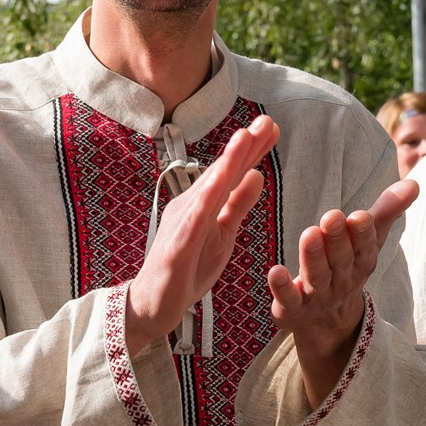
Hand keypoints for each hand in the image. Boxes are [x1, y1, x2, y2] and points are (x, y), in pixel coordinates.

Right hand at [123, 116, 279, 352]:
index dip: (252, 150)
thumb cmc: (187, 269)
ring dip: (228, 161)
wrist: (153, 305)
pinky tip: (222, 177)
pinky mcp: (179, 241)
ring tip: (246, 136)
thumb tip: (257, 175)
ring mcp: (183, 220)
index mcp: (204, 203)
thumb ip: (238, 205)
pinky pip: (196, 215)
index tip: (272, 128)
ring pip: (210, 186)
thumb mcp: (223, 234)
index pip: (232, 173)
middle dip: (245, 146)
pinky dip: (210, 193)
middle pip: (223, 171)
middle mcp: (192, 204)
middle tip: (267, 120)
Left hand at [270, 179, 419, 406]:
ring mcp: (317, 297)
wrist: (328, 320)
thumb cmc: (347, 267)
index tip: (360, 215)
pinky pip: (288, 299)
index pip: (365, 248)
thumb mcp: (368, 241)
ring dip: (313, 256)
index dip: (363, 233)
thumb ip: (386, 212)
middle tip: (331, 216)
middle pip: (340, 260)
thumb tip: (414, 184)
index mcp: (361, 263)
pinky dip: (281, 288)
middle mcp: (341, 281)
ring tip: (309, 234)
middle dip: (337, 239)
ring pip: (317, 277)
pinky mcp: (292, 309)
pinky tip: (275, 271)